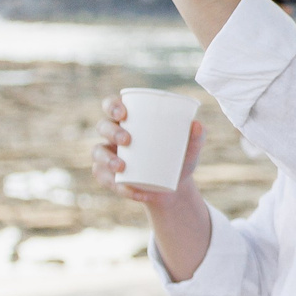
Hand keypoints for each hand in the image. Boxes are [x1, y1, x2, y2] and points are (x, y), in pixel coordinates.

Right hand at [91, 92, 203, 206]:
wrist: (174, 186)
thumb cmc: (179, 157)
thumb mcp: (189, 148)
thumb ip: (196, 136)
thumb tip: (197, 125)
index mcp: (130, 120)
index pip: (113, 105)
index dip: (112, 106)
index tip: (124, 113)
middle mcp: (114, 135)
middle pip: (103, 126)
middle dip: (111, 131)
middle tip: (127, 140)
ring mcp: (109, 155)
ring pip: (97, 153)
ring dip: (107, 159)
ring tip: (122, 167)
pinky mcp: (108, 176)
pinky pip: (106, 180)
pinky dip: (119, 186)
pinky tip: (133, 191)